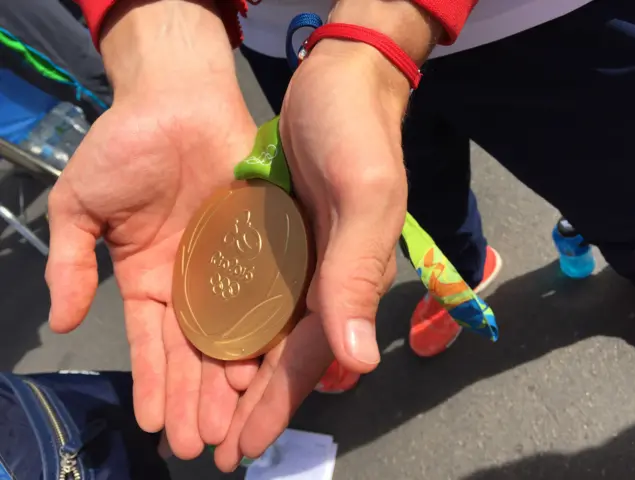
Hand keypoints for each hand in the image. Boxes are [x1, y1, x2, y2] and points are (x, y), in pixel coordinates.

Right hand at [45, 0, 258, 458]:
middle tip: (200, 445)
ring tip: (232, 424)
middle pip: (194, 353)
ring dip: (230, 382)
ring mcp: (229, 267)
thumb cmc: (125, 148)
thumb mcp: (81, 207)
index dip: (153, 385)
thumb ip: (71, 262)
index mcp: (148, 280)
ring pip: (232, 334)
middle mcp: (191, 283)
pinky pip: (267, 295)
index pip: (151, 346)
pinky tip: (266, 370)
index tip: (156, 426)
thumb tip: (61, 319)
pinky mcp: (263, 245)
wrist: (176, 99)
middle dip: (194, 399)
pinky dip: (265, 332)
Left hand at [214, 40, 411, 470]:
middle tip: (212, 449)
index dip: (276, 403)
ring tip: (198, 414)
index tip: (243, 446)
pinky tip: (202, 349)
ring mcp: (296, 262)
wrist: (337, 84)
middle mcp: (322, 282)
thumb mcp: (364, 196)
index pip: (309, 357)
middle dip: (249, 405)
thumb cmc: (356, 135)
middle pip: (281, 358)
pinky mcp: (272, 240)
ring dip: (232, 376)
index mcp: (346, 281)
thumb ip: (357, 274)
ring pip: (261, 334)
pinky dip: (226, 327)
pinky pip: (247, 295)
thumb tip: (360, 361)